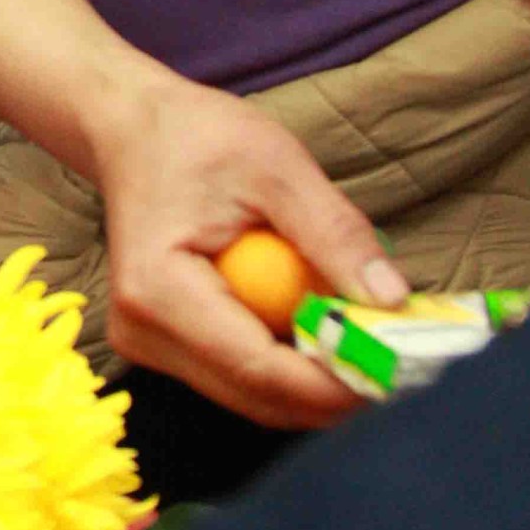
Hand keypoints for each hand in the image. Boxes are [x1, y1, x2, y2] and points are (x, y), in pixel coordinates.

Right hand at [91, 69, 407, 430]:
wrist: (133, 132)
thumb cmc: (196, 139)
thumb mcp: (278, 168)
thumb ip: (335, 234)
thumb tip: (391, 300)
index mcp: (160, 290)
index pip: (257, 369)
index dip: (332, 382)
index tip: (397, 370)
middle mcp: (143, 332)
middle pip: (257, 397)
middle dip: (332, 388)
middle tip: (397, 357)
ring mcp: (148, 345)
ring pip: (252, 397)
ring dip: (313, 379)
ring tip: (363, 334)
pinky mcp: (165, 346)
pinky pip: (240, 377)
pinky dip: (288, 362)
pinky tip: (319, 325)